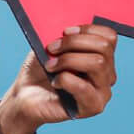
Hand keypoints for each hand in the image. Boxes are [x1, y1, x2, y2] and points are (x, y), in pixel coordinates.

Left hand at [0, 24, 118, 133]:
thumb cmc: (39, 71)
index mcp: (101, 57)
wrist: (24, 96)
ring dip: (68, 60)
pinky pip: (85, 87)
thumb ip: (64, 36)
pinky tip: (54, 82)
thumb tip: (70, 26)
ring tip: (50, 66)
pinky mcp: (93, 107)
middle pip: (104, 47)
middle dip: (73, 43)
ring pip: (98, 63)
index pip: (109, 36)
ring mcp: (103, 91)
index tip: (63, 31)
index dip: (87, 29)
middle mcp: (108, 74)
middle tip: (51, 49)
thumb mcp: (51, 47)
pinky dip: (65, 80)